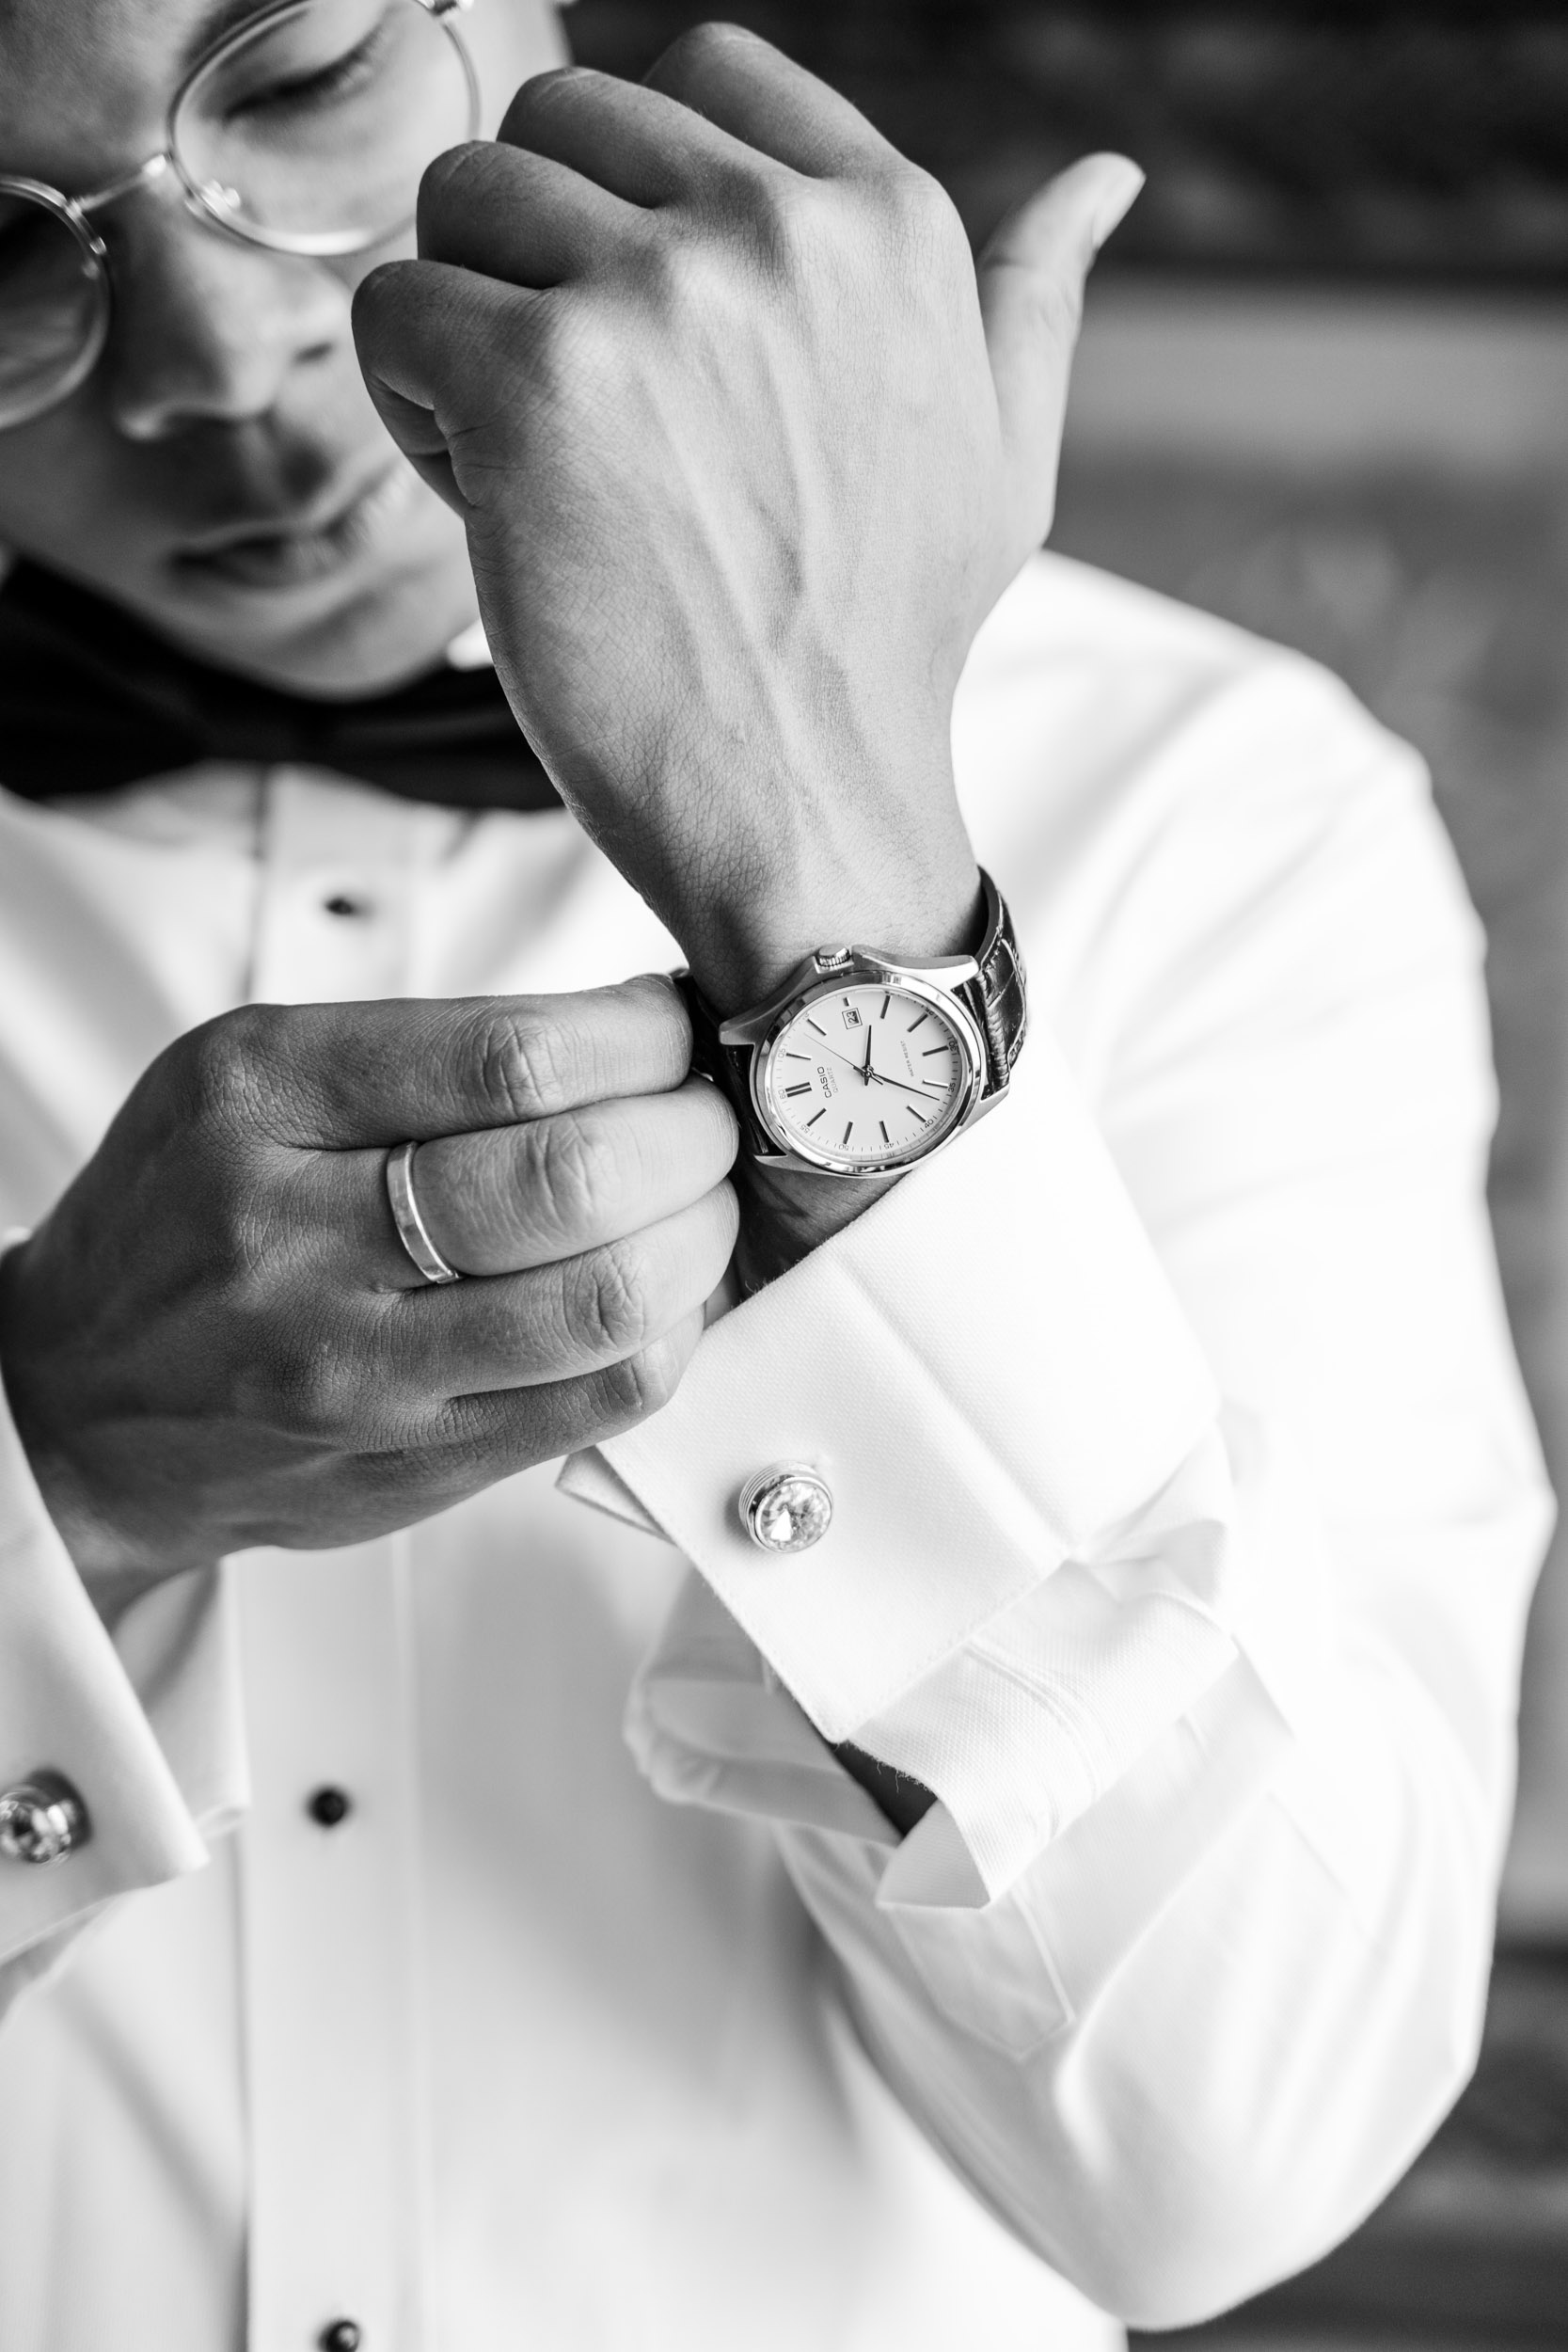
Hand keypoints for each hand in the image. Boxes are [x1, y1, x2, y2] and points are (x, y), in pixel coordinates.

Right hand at [0, 979, 736, 1614]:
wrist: (80, 1404)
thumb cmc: (192, 1216)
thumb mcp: (253, 1077)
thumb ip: (426, 1051)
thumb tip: (642, 1025)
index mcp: (261, 1097)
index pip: (515, 1056)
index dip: (644, 1036)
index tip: (678, 1027)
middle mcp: (300, 1235)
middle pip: (577, 1176)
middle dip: (695, 1130)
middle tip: (712, 1114)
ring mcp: (360, 1367)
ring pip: (609, 1298)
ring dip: (704, 1233)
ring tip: (704, 1197)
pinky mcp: (418, 1463)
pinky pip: (604, 1396)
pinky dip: (676, 1328)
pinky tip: (671, 1288)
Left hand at [352, 27, 1140, 1011]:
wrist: (809, 800)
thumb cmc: (892, 645)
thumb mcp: (1006, 458)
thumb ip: (1032, 298)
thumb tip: (1109, 176)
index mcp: (888, 221)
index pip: (703, 67)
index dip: (633, 178)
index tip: (643, 309)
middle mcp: (776, 229)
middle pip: (558, 116)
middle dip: (538, 246)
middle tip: (578, 402)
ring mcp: (653, 298)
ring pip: (461, 194)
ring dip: (465, 317)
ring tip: (528, 451)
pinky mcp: (536, 381)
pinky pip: (393, 303)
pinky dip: (404, 398)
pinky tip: (481, 494)